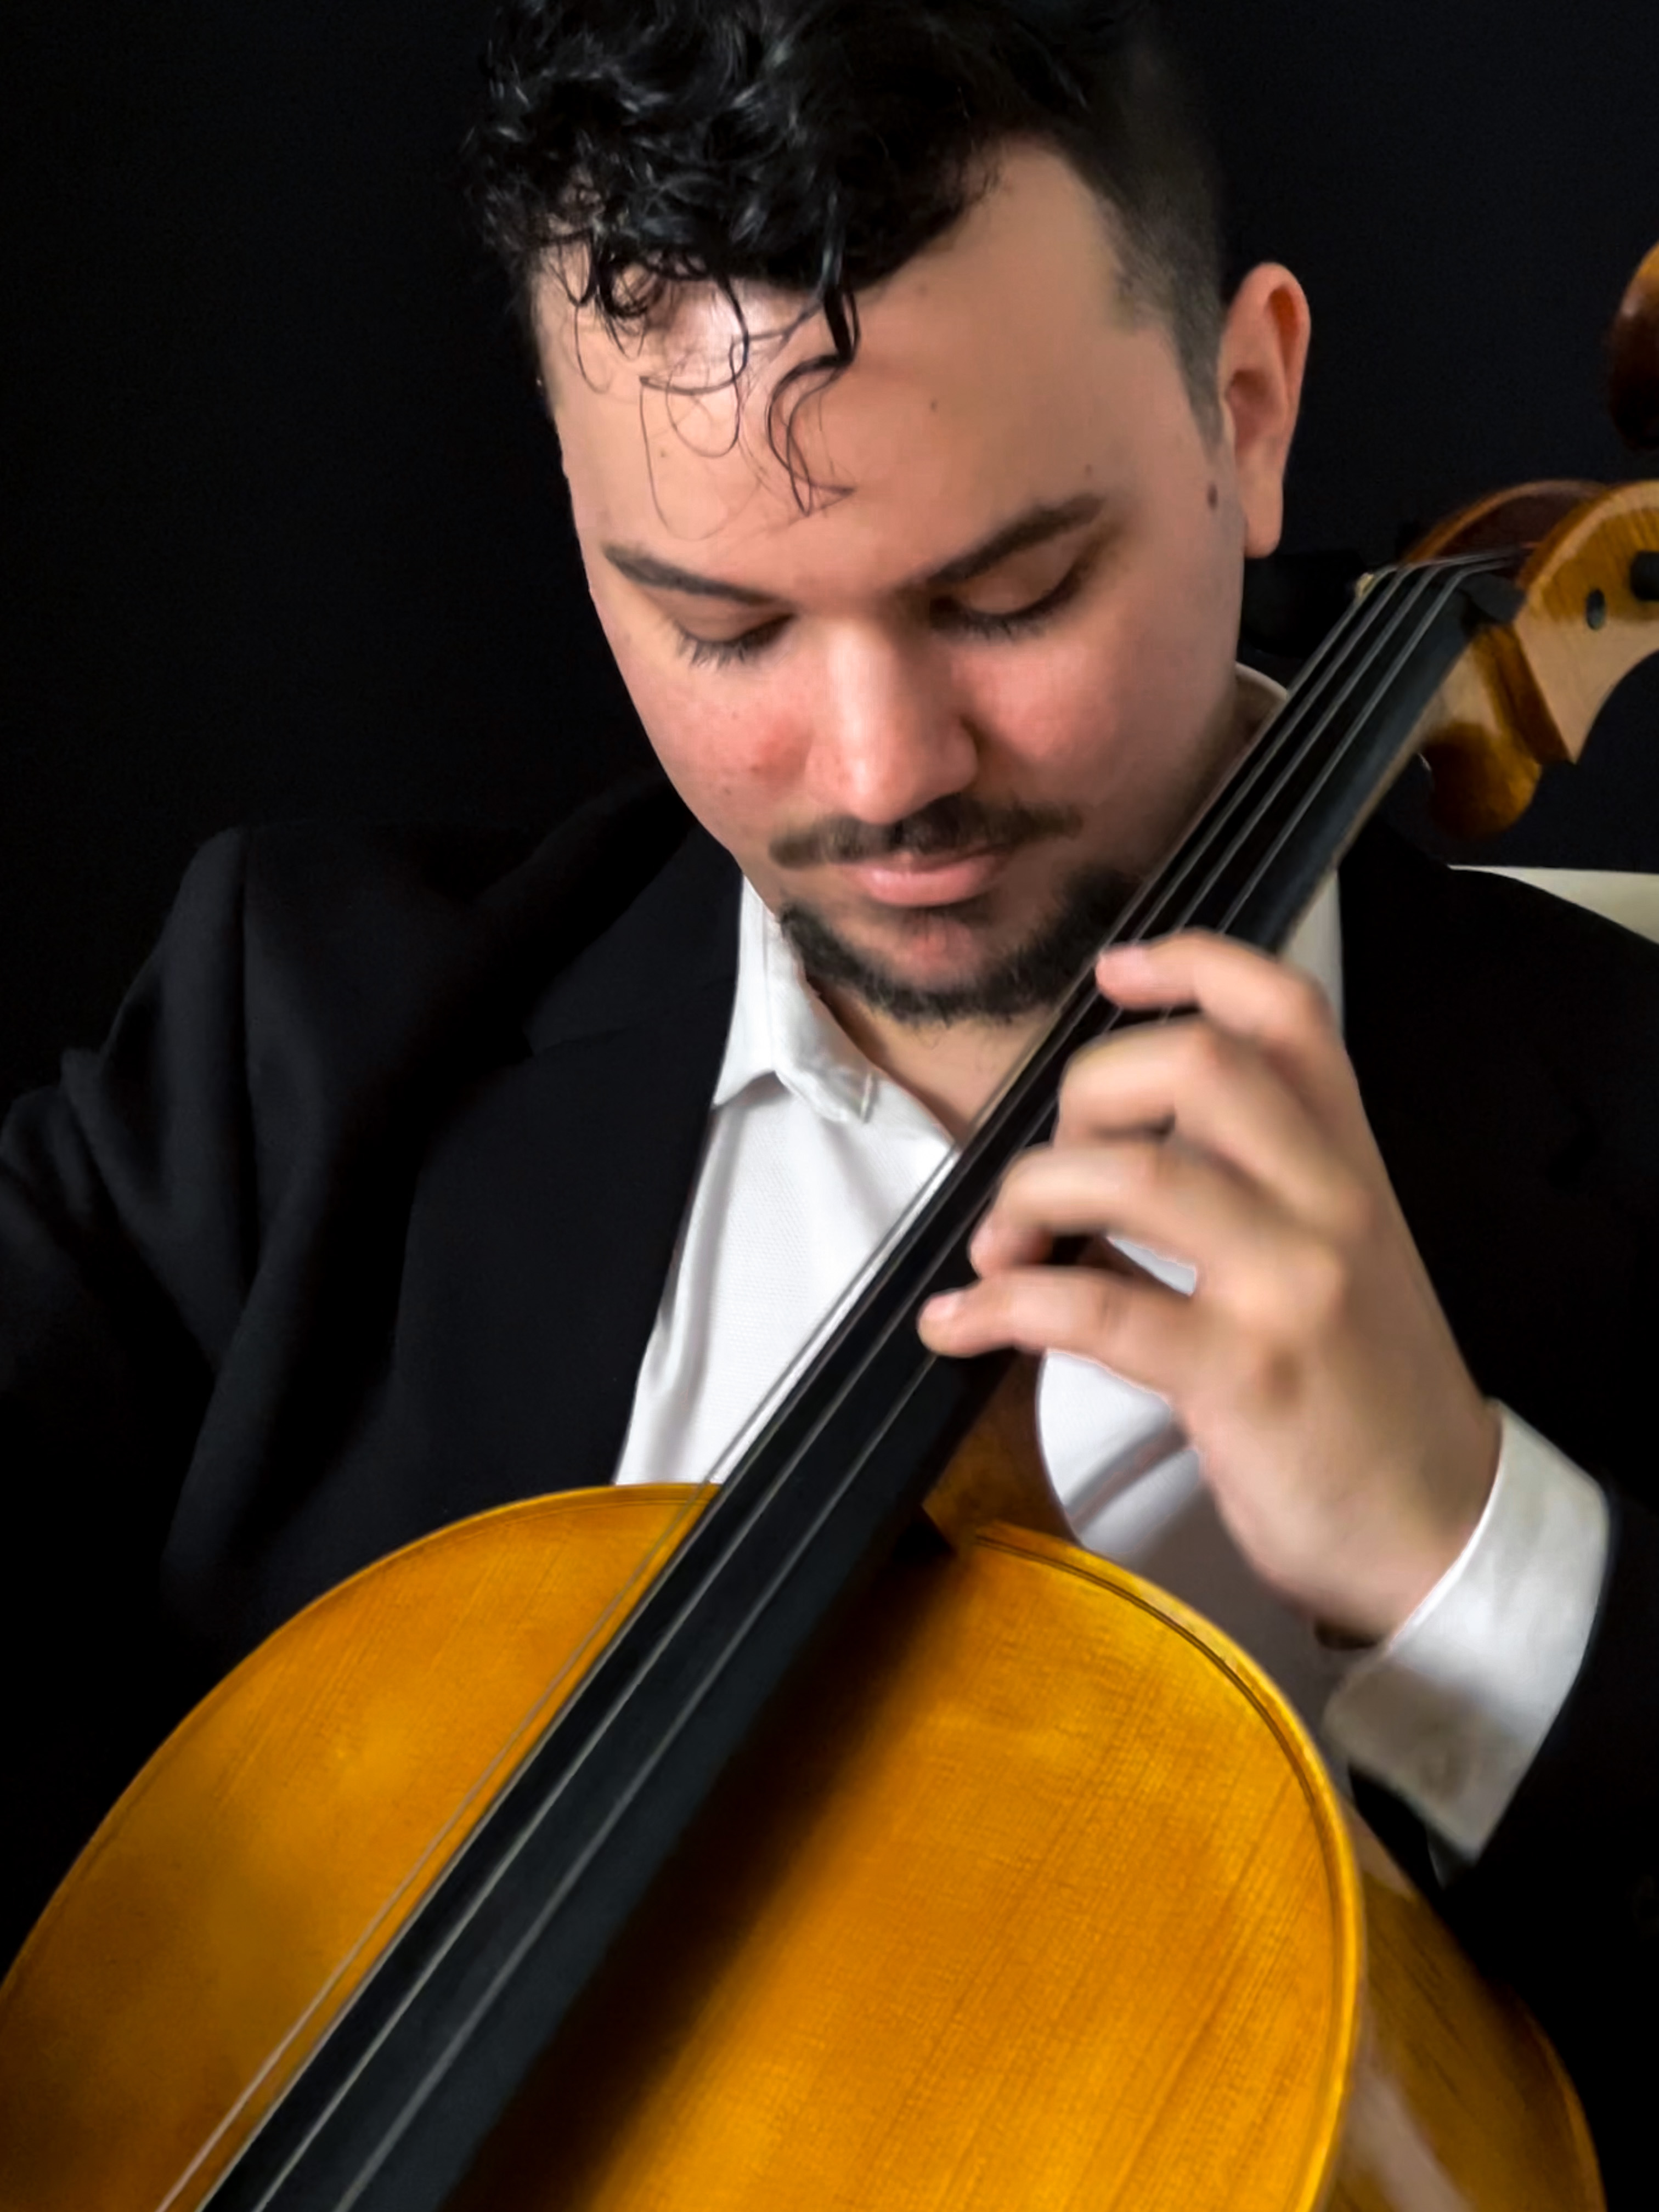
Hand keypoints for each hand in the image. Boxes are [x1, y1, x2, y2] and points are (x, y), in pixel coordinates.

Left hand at [918, 933, 1500, 1641]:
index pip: (1287, 1013)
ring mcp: (1290, 1284)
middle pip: (1194, 1063)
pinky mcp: (1243, 1374)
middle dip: (1083, 1093)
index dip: (1194, 963)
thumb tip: (1084, 1166)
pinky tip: (956, 1324)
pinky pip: (1093, 1309)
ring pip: (1131, 1175)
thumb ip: (1231, 1196)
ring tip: (993, 1253)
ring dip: (1027, 1198)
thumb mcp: (1328, 1260)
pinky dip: (1000, 1307)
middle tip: (1048, 1171)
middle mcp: (1328, 1200)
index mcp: (1348, 1160)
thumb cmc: (1362, 1388)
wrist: (1437, 1526)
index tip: (1113, 970)